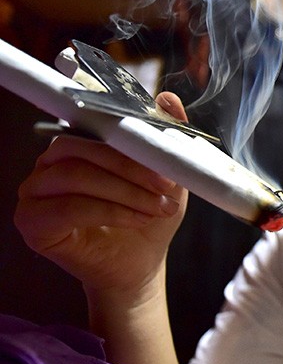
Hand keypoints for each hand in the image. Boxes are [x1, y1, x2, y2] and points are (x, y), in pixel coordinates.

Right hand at [14, 92, 188, 292]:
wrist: (139, 265)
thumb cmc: (147, 218)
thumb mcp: (168, 177)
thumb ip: (166, 138)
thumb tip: (168, 98)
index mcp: (78, 144)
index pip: (92, 123)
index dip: (129, 134)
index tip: (166, 153)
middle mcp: (50, 163)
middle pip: (82, 148)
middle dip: (131, 167)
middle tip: (167, 185)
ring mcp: (35, 191)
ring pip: (76, 176)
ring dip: (125, 191)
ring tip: (157, 207)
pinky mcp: (32, 222)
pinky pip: (68, 208)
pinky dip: (110, 211)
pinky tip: (137, 219)